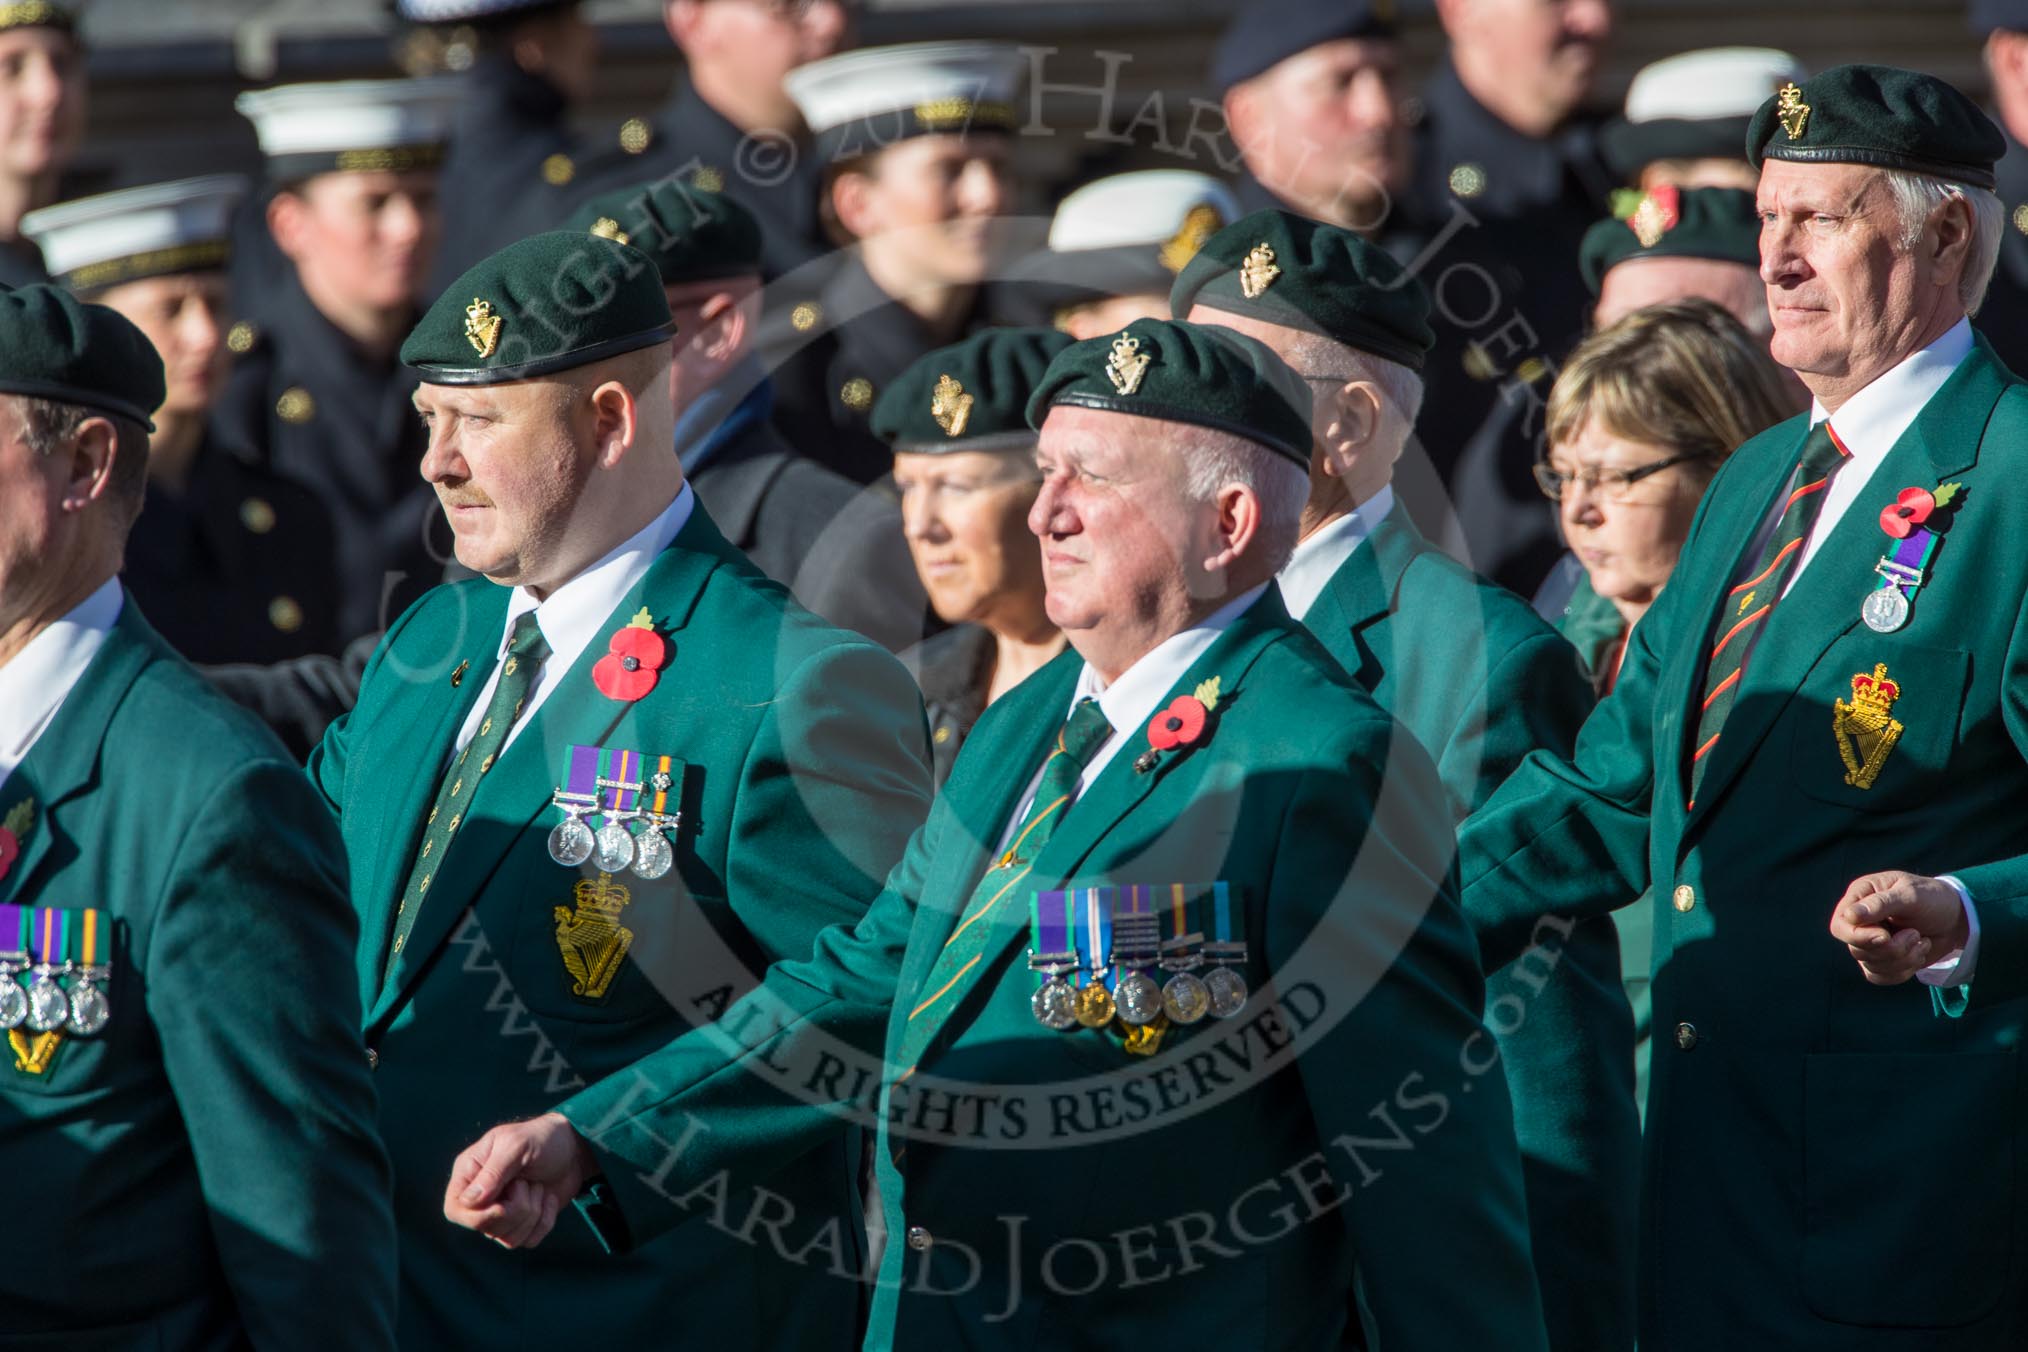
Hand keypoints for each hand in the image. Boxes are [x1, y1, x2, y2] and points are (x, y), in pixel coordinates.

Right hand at [444, 1112, 595, 1248]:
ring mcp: (501, 1212)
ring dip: (531, 1214)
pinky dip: (544, 1221)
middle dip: (515, 1210)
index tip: (503, 1203)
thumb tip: (471, 1201)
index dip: (478, 1216)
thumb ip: (493, 1172)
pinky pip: (528, 1241)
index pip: (455, 1210)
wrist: (574, 1148)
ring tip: (537, 1187)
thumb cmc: (542, 1138)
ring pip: (507, 1239)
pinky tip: (547, 1199)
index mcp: (470, 1172)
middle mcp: (481, 1197)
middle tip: (527, 1183)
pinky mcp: (522, 1223)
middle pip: (485, 1228)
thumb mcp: (517, 1145)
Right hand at [1828, 872, 1969, 985]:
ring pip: (1871, 966)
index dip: (1858, 937)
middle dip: (1891, 949)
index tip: (1885, 935)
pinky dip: (1903, 970)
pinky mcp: (1883, 960)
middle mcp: (1860, 922)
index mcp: (1860, 898)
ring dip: (1903, 959)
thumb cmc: (1933, 898)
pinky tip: (1918, 954)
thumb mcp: (1910, 895)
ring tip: (1921, 940)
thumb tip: (1850, 915)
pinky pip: (1880, 977)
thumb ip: (1880, 904)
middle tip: (1915, 934)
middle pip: (1856, 949)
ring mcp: (1870, 943)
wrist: (1958, 918)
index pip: (1840, 926)